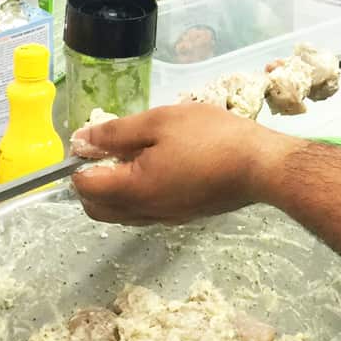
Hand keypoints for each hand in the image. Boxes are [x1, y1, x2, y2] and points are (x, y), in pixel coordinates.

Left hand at [71, 104, 287, 226]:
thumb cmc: (211, 137)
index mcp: (133, 190)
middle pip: (96, 209)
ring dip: (113, 191)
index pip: (84, 186)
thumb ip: (115, 133)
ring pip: (120, 214)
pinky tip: (156, 167)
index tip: (93, 140)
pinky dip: (136, 195)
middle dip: (89, 182)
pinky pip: (144, 212)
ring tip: (133, 155)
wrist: (262, 166)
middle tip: (106, 150)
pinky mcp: (183, 216)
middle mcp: (144, 212)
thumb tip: (80, 142)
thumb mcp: (159, 122)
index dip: (79, 163)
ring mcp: (165, 218)